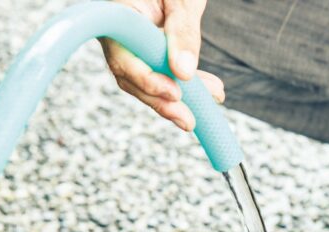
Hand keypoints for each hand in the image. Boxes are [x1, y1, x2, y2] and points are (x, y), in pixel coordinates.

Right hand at [100, 0, 224, 131]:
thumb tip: (183, 72)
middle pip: (131, 77)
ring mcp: (129, 44)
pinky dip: (185, 84)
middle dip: (162, 101)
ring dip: (178, 98)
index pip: (123, 57)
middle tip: (190, 119)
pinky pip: (160, 74)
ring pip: (145, 81)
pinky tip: (209, 91)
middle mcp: (117, 34)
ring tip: (212, 100)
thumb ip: (182, 32)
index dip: (146, 80)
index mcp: (115, 15)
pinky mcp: (146, 52)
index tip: (175, 93)